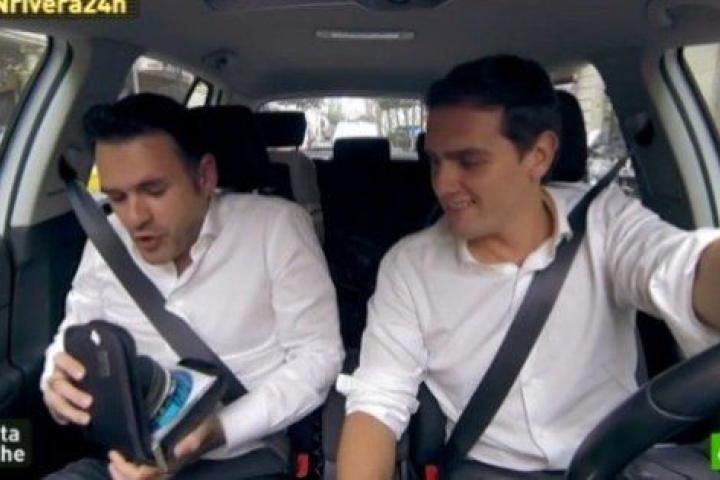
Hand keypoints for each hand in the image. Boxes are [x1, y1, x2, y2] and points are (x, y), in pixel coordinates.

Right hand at [43, 351, 91, 425]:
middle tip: (89, 402)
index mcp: (60, 356)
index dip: (70, 366)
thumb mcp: (88, 353)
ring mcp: (49, 387)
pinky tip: (72, 421)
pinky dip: (61, 417)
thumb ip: (95, 356)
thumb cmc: (85, 358)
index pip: (61, 359)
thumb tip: (110, 364)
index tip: (82, 374)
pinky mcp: (50, 400)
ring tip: (85, 418)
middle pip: (58, 384)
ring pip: (54, 401)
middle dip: (73, 394)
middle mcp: (52, 372)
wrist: (72, 364)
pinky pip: (53, 411)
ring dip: (70, 411)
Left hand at [107, 414, 225, 478]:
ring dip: (124, 477)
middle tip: (111, 459)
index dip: (126, 469)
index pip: (142, 475)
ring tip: (114, 464)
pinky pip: (144, 476)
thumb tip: (179, 450)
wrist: (217, 430)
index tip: (116, 454)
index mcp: (172, 464)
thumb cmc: (207, 428)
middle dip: (120, 476)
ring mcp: (166, 469)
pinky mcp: (166, 465)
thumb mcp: (203, 429)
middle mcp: (167, 470)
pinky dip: (131, 474)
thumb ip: (194, 439)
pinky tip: (126, 464)